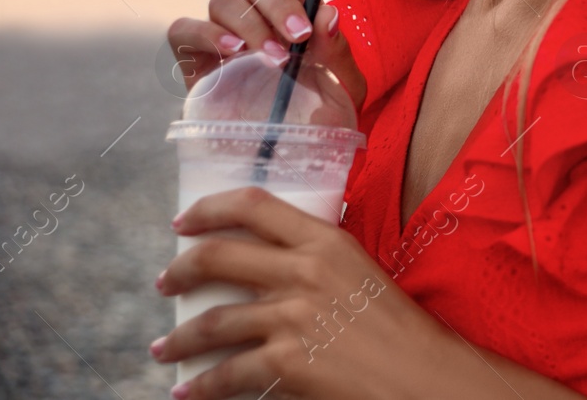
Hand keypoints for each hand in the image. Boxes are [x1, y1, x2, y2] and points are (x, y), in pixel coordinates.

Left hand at [152, 186, 453, 399]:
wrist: (421, 375)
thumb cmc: (399, 328)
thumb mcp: (360, 273)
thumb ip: (318, 262)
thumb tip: (271, 269)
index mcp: (326, 241)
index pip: (254, 205)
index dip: (208, 209)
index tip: (184, 222)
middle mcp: (304, 270)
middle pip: (218, 257)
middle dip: (180, 270)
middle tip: (166, 283)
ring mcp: (292, 315)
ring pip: (212, 321)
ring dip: (179, 338)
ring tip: (164, 347)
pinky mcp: (286, 360)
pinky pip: (225, 372)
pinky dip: (199, 385)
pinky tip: (186, 389)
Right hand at [166, 0, 363, 111]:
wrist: (286, 156)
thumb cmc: (317, 116)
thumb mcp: (341, 88)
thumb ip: (336, 51)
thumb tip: (327, 14)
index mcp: (294, 14)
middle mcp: (257, 19)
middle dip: (280, 4)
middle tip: (300, 35)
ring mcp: (222, 36)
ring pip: (223, 1)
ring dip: (249, 22)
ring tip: (273, 56)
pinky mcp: (193, 60)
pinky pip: (183, 29)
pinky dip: (205, 34)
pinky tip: (232, 53)